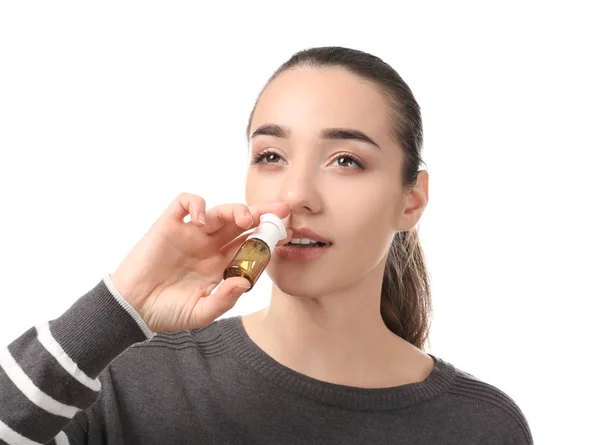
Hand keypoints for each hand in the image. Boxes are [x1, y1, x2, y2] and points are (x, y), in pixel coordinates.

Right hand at [110, 193, 290, 332]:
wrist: (131, 309)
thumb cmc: (166, 312)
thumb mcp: (200, 313)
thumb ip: (223, 300)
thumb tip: (245, 282)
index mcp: (221, 265)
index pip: (250, 246)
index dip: (267, 240)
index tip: (284, 237)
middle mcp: (209, 246)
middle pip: (242, 224)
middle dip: (263, 216)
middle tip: (282, 213)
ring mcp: (190, 234)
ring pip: (220, 212)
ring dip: (237, 209)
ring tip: (246, 218)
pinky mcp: (168, 225)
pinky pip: (185, 203)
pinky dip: (197, 204)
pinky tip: (202, 221)